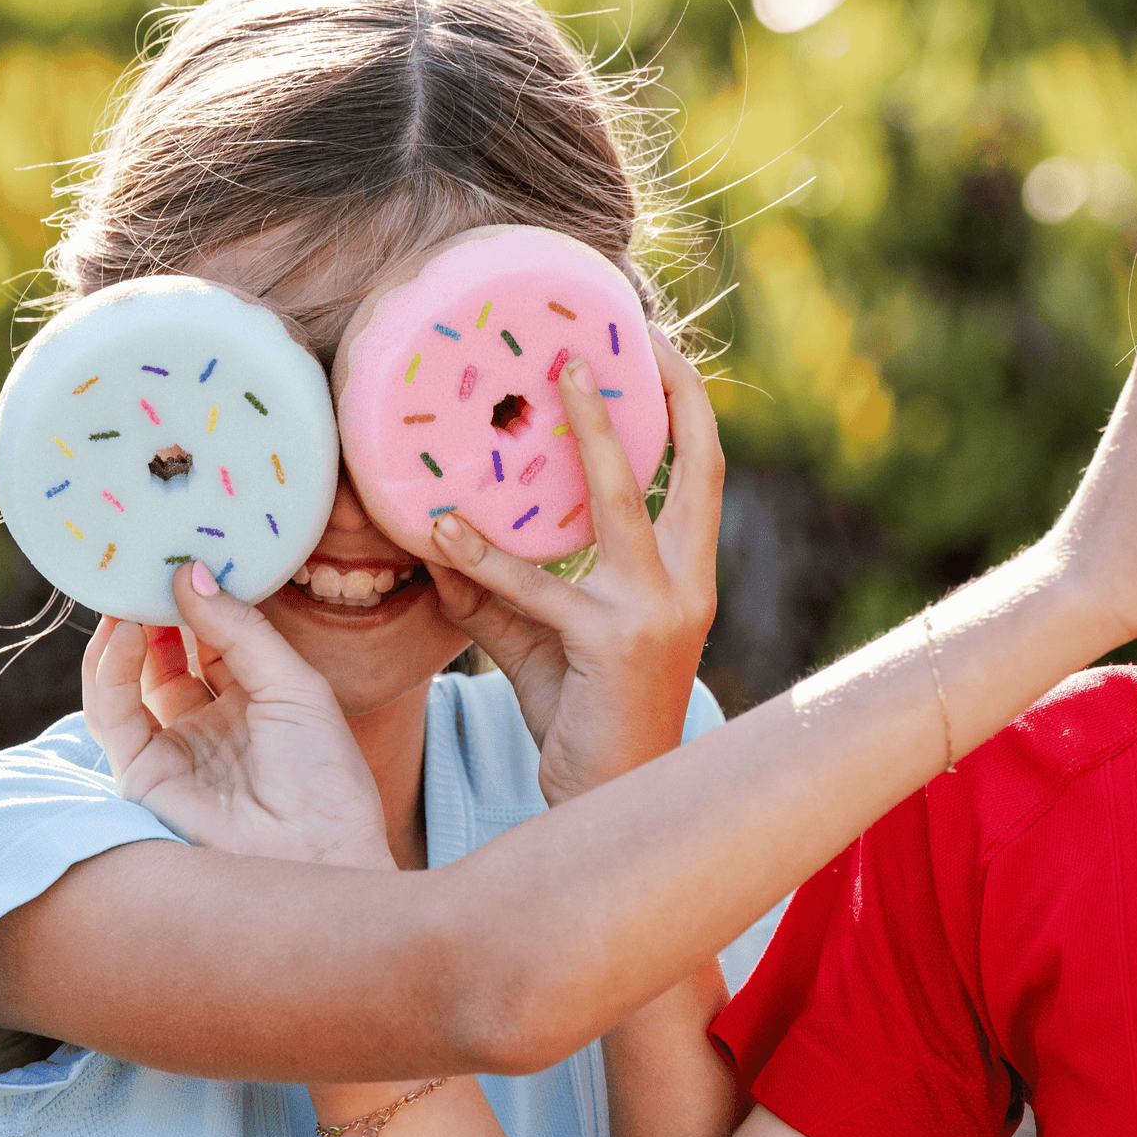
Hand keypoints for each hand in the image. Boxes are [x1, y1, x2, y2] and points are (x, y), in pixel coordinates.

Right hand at [82, 564, 394, 868]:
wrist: (316, 855)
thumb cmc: (325, 777)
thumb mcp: (295, 686)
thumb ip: (241, 630)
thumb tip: (191, 573)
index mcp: (262, 701)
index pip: (219, 637)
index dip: (203, 597)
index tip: (188, 550)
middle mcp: (215, 722)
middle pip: (172, 652)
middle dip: (158, 606)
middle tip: (147, 557)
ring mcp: (177, 747)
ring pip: (134, 676)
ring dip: (128, 629)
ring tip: (130, 582)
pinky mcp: (141, 773)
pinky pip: (112, 711)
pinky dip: (111, 667)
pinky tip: (126, 628)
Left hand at [423, 335, 723, 805]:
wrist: (612, 800)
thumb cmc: (583, 716)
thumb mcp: (540, 639)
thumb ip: (498, 587)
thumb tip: (434, 532)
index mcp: (688, 575)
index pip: (701, 474)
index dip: (687, 408)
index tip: (657, 346)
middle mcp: (688, 584)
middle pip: (695, 467)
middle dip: (669, 395)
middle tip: (616, 337)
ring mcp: (656, 610)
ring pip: (620, 502)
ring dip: (591, 432)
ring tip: (556, 378)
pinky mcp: (612, 641)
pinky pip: (539, 586)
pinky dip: (486, 555)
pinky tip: (442, 530)